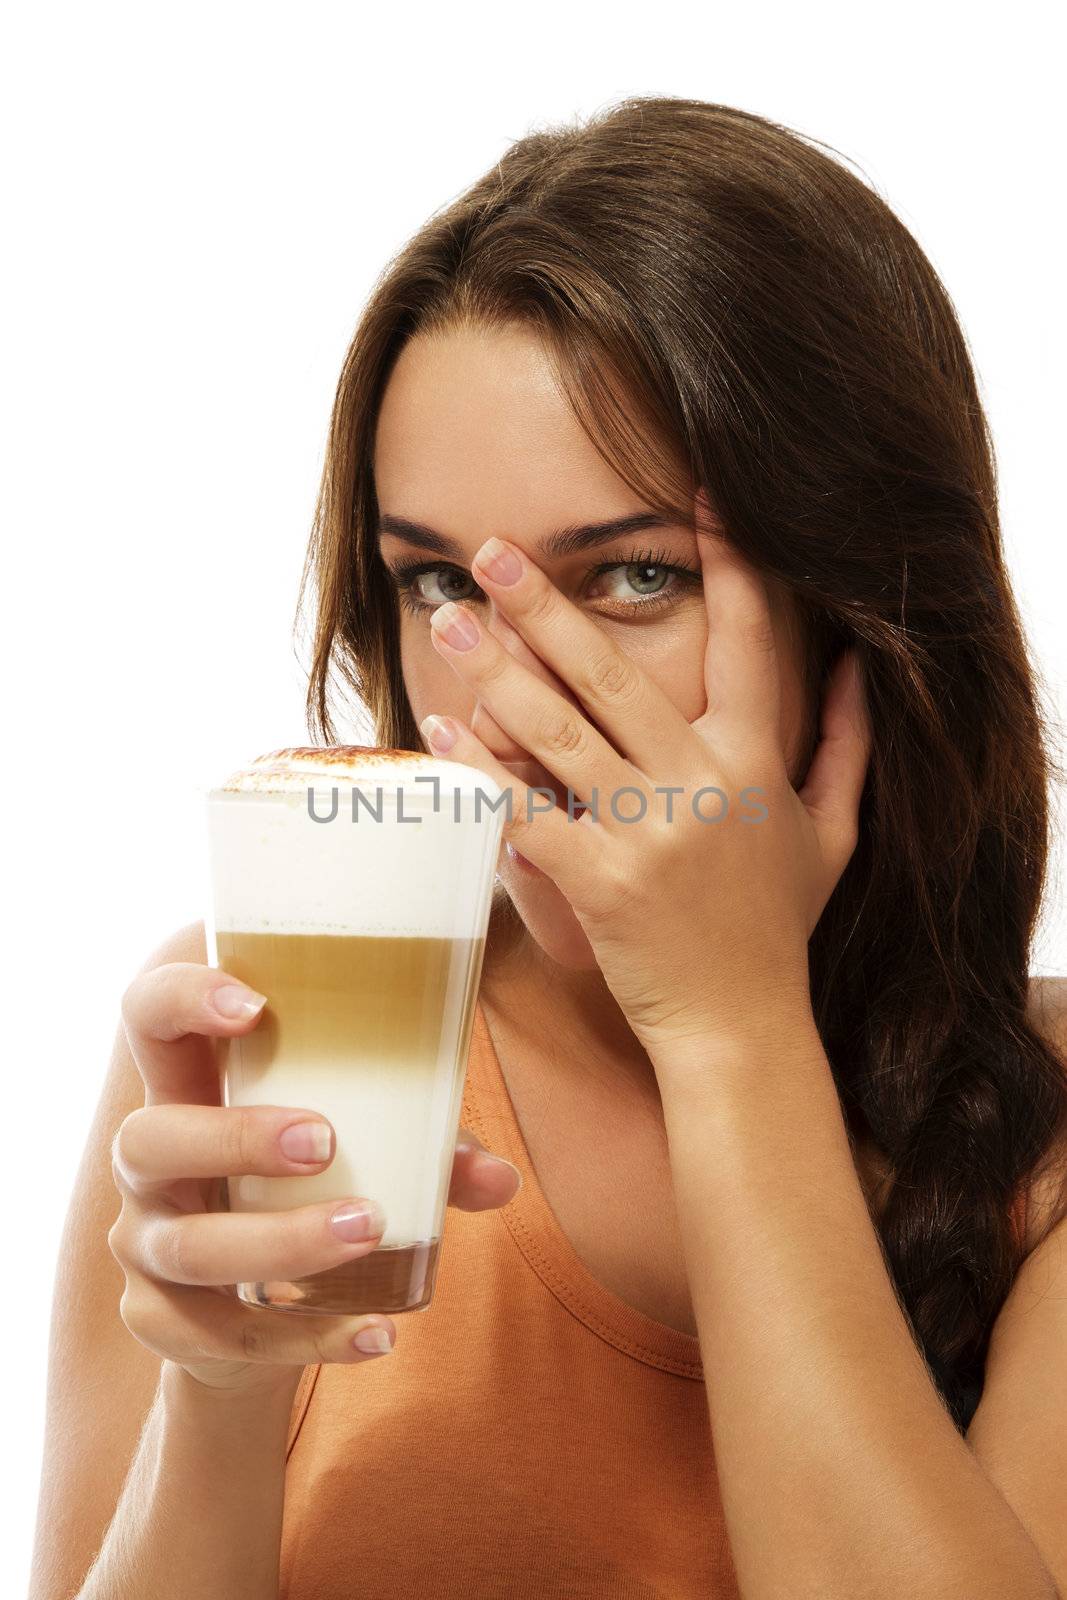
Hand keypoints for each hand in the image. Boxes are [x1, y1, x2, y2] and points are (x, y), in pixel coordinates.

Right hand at [109, 960, 519, 1399]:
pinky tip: (374, 1333)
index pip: (149, 1015)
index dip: (182, 997)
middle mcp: (150, 1160)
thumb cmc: (307, 1185)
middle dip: (235, 1138)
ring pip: (189, 1245)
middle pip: (148, 1136)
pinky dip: (304, 1339)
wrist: (249, 1311)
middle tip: (326, 1142)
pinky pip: (218, 1335)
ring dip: (282, 1240)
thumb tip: (501, 1179)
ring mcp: (145, 1242)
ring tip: (368, 1230)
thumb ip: (429, 1150)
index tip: (254, 1006)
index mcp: (190, 1086)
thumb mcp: (366, 1150)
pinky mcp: (159, 1320)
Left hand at [417, 489, 870, 1064]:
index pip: (749, 643)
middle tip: (494, 552)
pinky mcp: (601, 882)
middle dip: (550, 607)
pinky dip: (481, 772)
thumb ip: (845, 746)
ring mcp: (650, 834)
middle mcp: (704, 785)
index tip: (700, 495)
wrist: (740, 1027)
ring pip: (560, 734)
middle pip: (615, 676)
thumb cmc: (777, 930)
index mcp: (757, 761)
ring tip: (449, 621)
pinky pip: (527, 812)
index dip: (731, 563)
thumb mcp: (832, 835)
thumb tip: (857, 668)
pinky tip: (441, 731)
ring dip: (498, 673)